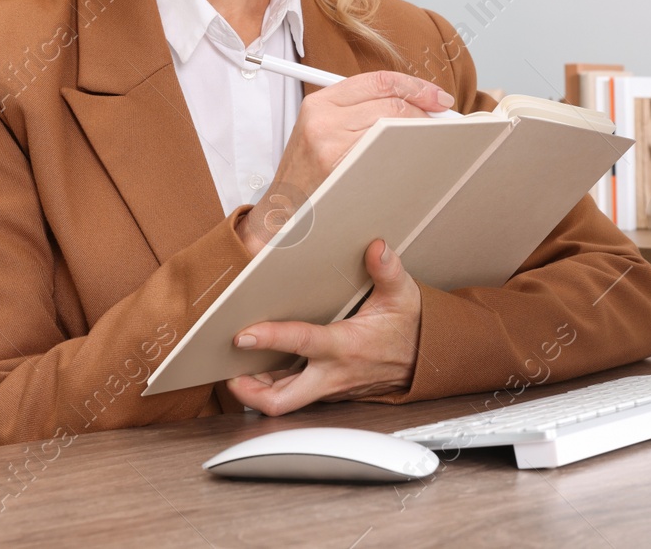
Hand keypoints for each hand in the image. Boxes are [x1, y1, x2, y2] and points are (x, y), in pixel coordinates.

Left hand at [225, 239, 421, 415]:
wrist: (424, 362)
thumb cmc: (409, 328)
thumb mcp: (404, 295)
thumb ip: (388, 270)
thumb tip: (377, 247)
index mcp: (345, 346)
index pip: (301, 344)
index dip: (270, 339)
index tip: (242, 335)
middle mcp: (331, 374)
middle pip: (280, 399)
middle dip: (247, 390)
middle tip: (226, 371)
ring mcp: (328, 388)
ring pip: (282, 402)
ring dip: (256, 389)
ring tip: (235, 368)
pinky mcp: (327, 393)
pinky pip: (293, 397)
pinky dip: (273, 386)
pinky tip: (261, 368)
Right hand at [234, 70, 453, 255]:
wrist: (280, 216)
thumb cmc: (308, 176)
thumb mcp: (321, 131)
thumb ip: (358, 111)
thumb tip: (411, 102)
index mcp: (320, 102)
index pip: (379, 80)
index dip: (416, 86)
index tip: (438, 98)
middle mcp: (322, 118)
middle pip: (391, 103)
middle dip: (423, 113)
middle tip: (440, 124)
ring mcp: (329, 144)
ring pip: (392, 127)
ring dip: (417, 135)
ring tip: (428, 142)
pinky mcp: (338, 168)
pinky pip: (386, 154)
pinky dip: (405, 156)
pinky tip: (411, 162)